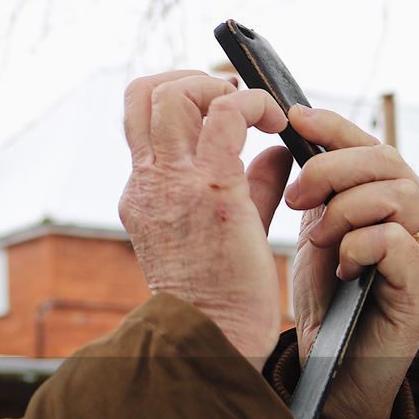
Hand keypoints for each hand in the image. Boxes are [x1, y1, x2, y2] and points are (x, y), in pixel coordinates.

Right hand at [119, 71, 294, 369]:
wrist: (212, 338)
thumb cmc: (221, 297)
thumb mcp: (226, 229)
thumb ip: (248, 184)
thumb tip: (277, 150)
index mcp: (142, 195)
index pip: (141, 119)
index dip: (179, 97)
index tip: (218, 108)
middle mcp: (149, 184)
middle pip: (146, 92)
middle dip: (195, 80)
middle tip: (235, 100)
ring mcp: (173, 185)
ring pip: (175, 92)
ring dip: (220, 86)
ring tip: (255, 111)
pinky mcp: (212, 191)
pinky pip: (228, 115)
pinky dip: (255, 103)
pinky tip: (276, 123)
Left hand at [285, 105, 418, 418]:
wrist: (336, 367)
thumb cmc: (328, 301)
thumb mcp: (314, 236)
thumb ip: (311, 195)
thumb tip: (281, 143)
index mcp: (390, 201)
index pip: (370, 145)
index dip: (334, 127)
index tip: (292, 119)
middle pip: (388, 160)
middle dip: (333, 169)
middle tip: (295, 197)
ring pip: (397, 195)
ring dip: (345, 210)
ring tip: (317, 239)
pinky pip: (397, 243)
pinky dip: (360, 246)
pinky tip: (341, 267)